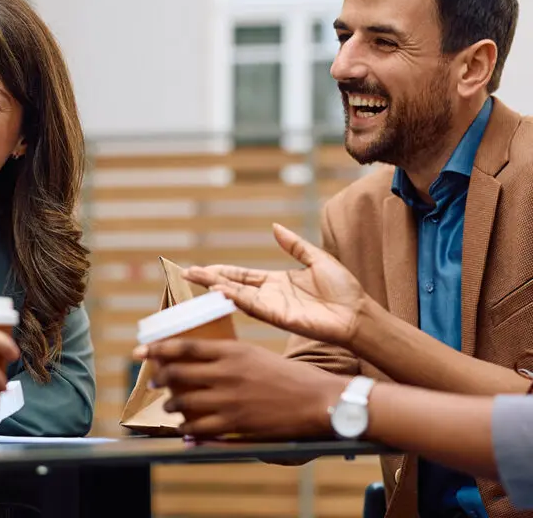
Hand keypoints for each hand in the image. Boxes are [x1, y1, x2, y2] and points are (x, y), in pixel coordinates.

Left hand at [142, 339, 344, 437]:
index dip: (158, 348)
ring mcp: (230, 400)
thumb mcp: (253, 353)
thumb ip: (226, 356)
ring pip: (184, 402)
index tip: (140, 350)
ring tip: (169, 406)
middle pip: (178, 373)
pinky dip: (187, 431)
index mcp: (231, 351)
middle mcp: (226, 373)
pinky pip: (200, 430)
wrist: (315, 400)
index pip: (185, 346)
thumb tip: (199, 359)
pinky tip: (184, 432)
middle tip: (154, 381)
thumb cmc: (286, 375)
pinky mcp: (236, 424)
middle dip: (159, 378)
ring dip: (171, 405)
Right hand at [184, 223, 367, 346]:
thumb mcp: (316, 258)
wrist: (358, 313)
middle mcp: (270, 295)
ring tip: (197, 279)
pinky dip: (237, 298)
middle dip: (210, 280)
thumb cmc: (343, 289)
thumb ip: (293, 245)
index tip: (201, 269)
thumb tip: (274, 227)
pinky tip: (222, 290)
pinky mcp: (280, 317)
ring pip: (238, 296)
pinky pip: (254, 306)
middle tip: (186, 275)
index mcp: (277, 282)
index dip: (221, 272)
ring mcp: (273, 307)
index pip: (242, 275)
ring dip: (218, 288)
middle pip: (233, 285)